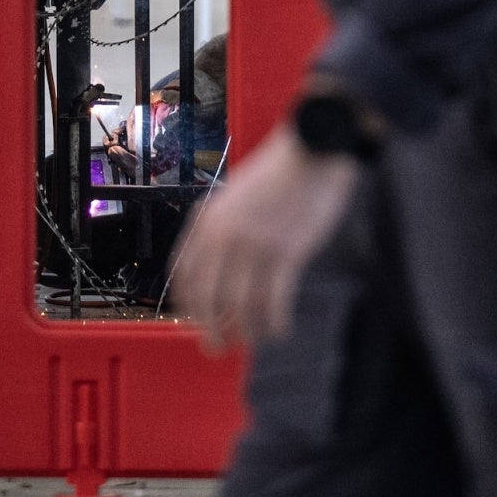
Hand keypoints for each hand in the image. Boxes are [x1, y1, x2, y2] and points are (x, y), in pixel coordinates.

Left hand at [165, 129, 364, 352]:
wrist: (312, 149)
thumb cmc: (279, 172)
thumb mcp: (235, 194)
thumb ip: (223, 225)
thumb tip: (221, 264)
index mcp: (207, 219)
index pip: (184, 273)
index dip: (187, 304)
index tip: (193, 322)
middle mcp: (224, 235)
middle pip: (207, 296)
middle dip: (210, 328)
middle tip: (216, 348)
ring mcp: (254, 244)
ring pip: (241, 304)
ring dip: (246, 330)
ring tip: (252, 341)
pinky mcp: (286, 252)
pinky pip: (273, 300)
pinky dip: (274, 322)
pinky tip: (278, 331)